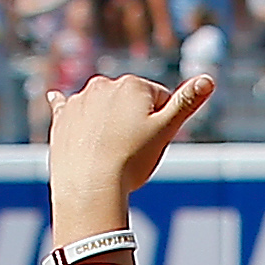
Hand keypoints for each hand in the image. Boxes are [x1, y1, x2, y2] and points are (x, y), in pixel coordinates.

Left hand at [42, 65, 217, 226]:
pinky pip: (65, 106)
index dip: (163, 122)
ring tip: (111, 150)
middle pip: (129, 101)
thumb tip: (209, 78)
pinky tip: (55, 96)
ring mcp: (79, 100)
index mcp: (132, 85)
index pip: (159, 99)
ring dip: (109, 121)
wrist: (90, 186)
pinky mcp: (61, 117)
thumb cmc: (131, 160)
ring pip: (102, 107)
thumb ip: (187, 102)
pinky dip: (67, 106)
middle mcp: (103, 85)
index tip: (154, 142)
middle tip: (135, 149)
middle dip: (136, 120)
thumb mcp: (165, 131)